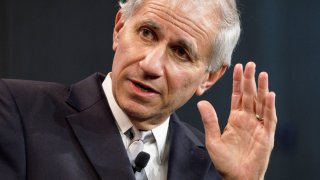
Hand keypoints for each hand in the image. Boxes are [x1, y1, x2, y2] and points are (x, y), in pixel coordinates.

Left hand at [197, 62, 276, 179]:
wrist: (236, 177)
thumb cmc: (225, 162)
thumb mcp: (213, 139)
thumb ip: (209, 120)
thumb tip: (201, 102)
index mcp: (235, 119)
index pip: (237, 96)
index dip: (237, 82)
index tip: (237, 67)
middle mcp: (247, 119)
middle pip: (250, 96)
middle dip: (249, 80)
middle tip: (250, 64)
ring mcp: (258, 126)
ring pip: (261, 103)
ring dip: (261, 88)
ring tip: (261, 73)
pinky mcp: (266, 135)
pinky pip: (269, 119)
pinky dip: (270, 107)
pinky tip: (269, 94)